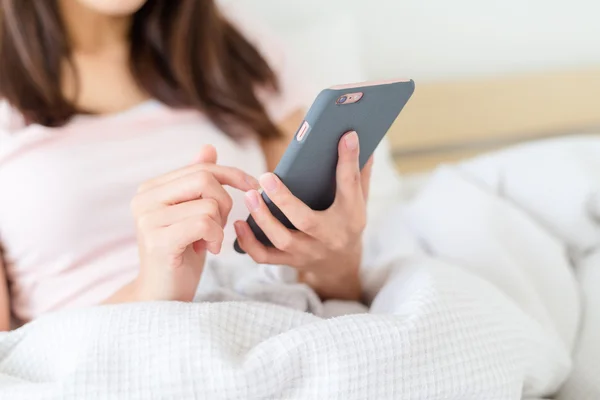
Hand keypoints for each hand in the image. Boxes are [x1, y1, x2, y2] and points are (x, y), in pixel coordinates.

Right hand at [131, 145, 257, 301]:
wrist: (162, 296)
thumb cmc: (182, 255)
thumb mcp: (193, 214)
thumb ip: (196, 182)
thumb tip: (208, 147)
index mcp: (151, 189)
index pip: (201, 168)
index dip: (232, 174)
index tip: (252, 187)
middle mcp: (144, 199)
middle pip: (204, 179)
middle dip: (225, 202)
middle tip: (220, 225)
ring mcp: (148, 219)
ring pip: (208, 203)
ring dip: (220, 225)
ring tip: (209, 241)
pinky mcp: (157, 240)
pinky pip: (204, 223)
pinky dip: (216, 237)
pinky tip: (208, 249)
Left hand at [234, 131, 372, 300]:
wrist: (341, 264)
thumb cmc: (346, 222)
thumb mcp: (358, 199)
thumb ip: (357, 172)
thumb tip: (354, 137)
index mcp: (351, 216)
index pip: (350, 185)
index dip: (349, 161)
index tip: (346, 135)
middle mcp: (329, 237)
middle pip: (306, 221)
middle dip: (284, 200)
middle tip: (266, 177)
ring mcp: (307, 252)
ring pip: (281, 240)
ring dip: (262, 219)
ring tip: (249, 196)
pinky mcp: (289, 261)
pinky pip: (264, 256)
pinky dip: (248, 242)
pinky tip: (239, 223)